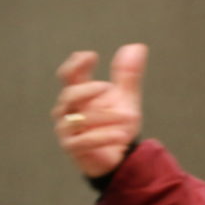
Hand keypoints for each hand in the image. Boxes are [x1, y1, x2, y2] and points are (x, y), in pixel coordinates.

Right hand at [52, 43, 146, 177]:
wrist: (119, 157)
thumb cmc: (116, 125)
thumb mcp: (126, 99)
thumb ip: (128, 75)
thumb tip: (137, 47)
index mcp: (78, 94)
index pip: (68, 74)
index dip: (76, 63)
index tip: (91, 56)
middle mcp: (68, 110)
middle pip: (69, 94)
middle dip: (87, 89)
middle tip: (107, 87)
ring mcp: (67, 129)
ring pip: (79, 118)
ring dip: (106, 116)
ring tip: (130, 117)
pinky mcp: (73, 148)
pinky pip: (85, 140)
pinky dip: (104, 137)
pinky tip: (121, 135)